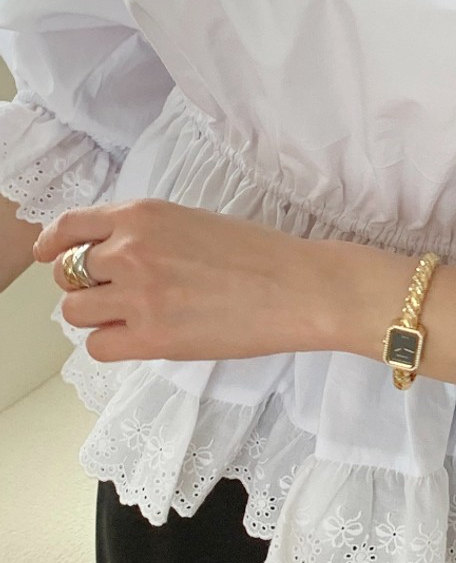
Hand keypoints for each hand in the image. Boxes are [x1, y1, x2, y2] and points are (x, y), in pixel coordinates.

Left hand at [33, 198, 347, 362]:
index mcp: (143, 216)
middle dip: (86, 287)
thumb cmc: (260, 255)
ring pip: (76, 313)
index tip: (49, 256)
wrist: (299, 287)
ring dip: (98, 317)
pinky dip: (113, 344)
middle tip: (117, 296)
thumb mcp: (193, 221)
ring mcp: (138, 295)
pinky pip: (98, 347)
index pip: (70, 227)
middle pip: (69, 276)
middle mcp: (131, 251)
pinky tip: (143, 338)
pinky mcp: (152, 337)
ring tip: (136, 318)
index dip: (53, 244)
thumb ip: (147, 235)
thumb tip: (111, 258)